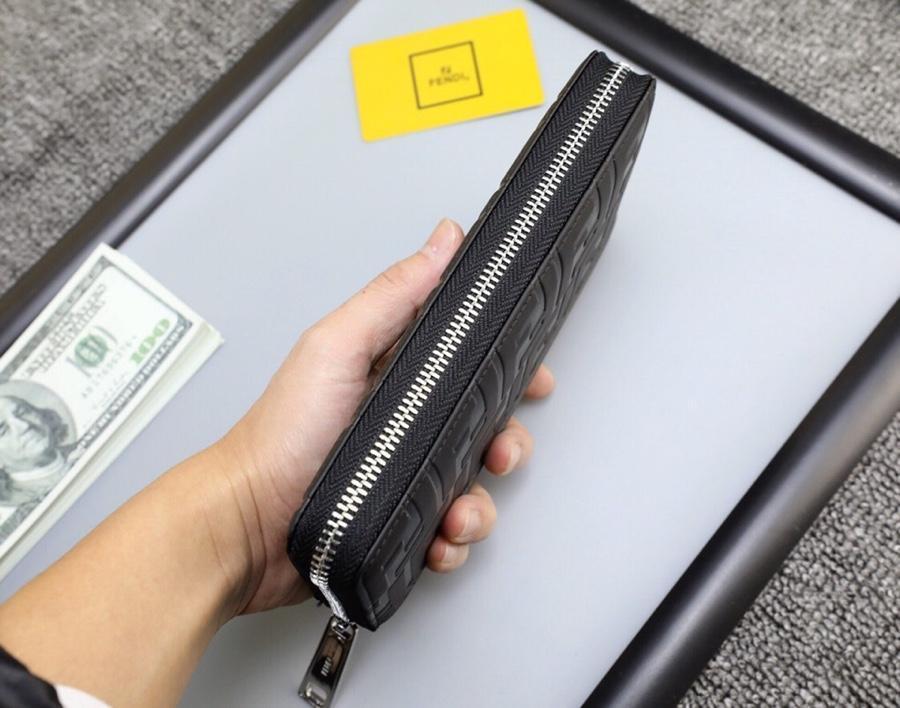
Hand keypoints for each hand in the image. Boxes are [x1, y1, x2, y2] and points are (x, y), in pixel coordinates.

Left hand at [214, 219, 553, 614]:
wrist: (248, 522)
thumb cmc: (283, 433)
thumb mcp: (338, 348)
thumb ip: (393, 296)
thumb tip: (442, 240)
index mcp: (398, 375)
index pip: (471, 361)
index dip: (508, 368)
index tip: (532, 377)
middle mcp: (407, 424)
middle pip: (486, 428)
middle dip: (506, 444)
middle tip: (498, 451)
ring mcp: (404, 476)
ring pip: (475, 488)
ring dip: (479, 506)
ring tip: (456, 514)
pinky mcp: (399, 524)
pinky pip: (448, 536)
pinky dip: (452, 545)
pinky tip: (438, 543)